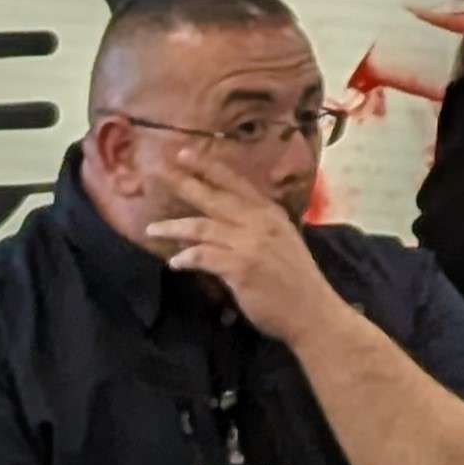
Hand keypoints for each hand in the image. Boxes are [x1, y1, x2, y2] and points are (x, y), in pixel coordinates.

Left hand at [140, 164, 347, 346]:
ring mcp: (251, 244)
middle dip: (184, 183)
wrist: (312, 311)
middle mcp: (261, 223)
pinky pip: (202, 256)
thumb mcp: (280, 243)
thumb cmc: (294, 280)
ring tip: (151, 229)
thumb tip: (211, 225)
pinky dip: (185, 258)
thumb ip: (252, 230)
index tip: (184, 153)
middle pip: (214, 198)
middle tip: (157, 172)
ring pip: (202, 227)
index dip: (208, 167)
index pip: (236, 183)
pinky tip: (175, 262)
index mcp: (271, 214)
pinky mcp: (241, 268)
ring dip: (173, 228)